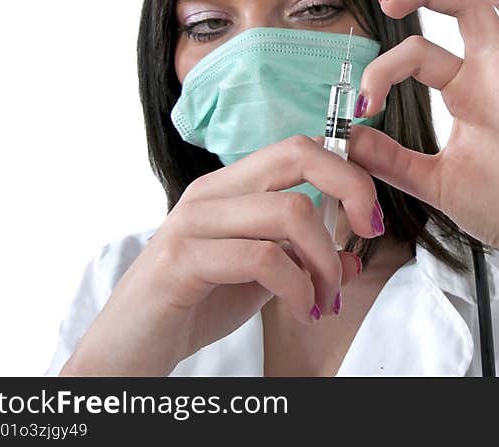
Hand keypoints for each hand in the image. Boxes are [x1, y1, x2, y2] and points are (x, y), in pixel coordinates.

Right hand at [59, 135, 382, 375]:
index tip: (370, 216)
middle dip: (351, 190)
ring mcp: (193, 223)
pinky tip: (301, 310)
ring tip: (325, 300)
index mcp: (231, 187)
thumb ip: (301, 260)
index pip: (299, 149)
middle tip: (367, 233)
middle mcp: (212, 192)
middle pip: (298, 155)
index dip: (347, 170)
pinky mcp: (181, 261)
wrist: (129, 350)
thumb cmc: (195, 305)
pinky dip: (297, 286)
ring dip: (325, 260)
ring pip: (290, 211)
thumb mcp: (262, 279)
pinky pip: (261, 258)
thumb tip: (352, 258)